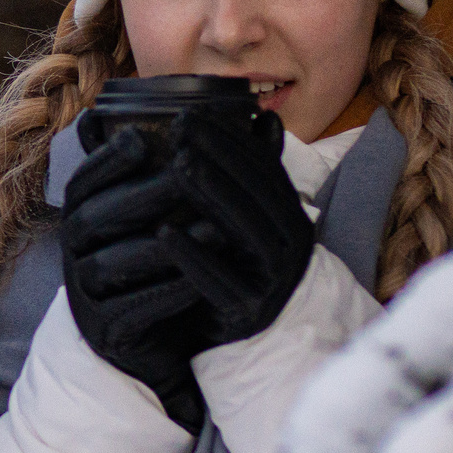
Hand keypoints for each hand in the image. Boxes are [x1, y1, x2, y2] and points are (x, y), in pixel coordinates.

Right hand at [59, 127, 209, 432]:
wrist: (147, 341)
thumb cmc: (156, 266)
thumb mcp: (159, 216)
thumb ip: (178, 169)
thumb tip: (226, 112)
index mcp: (82, 214)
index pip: (84, 179)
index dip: (107, 158)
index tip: (142, 137)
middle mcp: (75, 248)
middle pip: (94, 215)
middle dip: (140, 193)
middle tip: (185, 174)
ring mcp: (85, 289)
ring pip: (113, 261)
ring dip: (163, 246)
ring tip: (213, 232)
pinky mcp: (104, 327)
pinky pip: (132, 307)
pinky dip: (168, 292)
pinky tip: (204, 280)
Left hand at [159, 111, 316, 349]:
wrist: (254, 341)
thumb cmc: (242, 266)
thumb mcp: (252, 218)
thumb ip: (253, 174)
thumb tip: (264, 115)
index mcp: (289, 216)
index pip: (263, 168)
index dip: (230, 138)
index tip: (192, 111)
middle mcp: (290, 243)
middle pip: (256, 192)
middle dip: (218, 155)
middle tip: (180, 126)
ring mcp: (273, 279)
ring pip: (243, 230)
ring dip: (210, 195)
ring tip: (177, 165)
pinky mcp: (250, 311)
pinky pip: (222, 281)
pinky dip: (193, 256)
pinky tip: (163, 234)